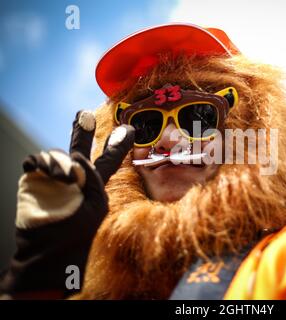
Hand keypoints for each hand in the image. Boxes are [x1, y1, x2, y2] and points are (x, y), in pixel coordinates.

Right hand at [0, 110, 134, 297]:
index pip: (108, 159)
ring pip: (57, 154)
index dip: (117, 145)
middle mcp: (75, 177)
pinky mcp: (34, 180)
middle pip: (81, 147)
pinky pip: (36, 161)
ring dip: (61, 161)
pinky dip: (42, 162)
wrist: (48, 251)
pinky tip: (48, 172)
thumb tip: (77, 158)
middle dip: (83, 131)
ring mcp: (53, 178)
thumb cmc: (78, 232)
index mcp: (94, 184)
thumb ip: (92, 177)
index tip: (129, 130)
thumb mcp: (96, 204)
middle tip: (84, 114)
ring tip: (64, 176)